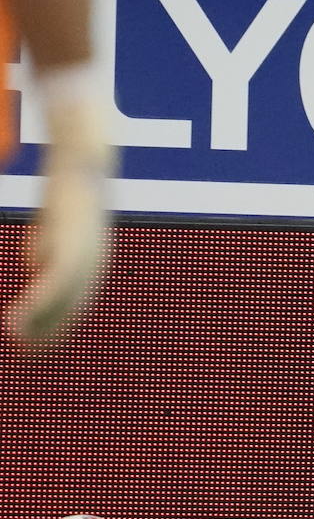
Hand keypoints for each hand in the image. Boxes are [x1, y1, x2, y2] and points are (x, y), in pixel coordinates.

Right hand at [6, 97, 111, 344]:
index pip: (76, 306)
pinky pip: (52, 286)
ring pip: (62, 305)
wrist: (83, 161)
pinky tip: (15, 322)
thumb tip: (35, 267)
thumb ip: (46, 250)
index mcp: (92, 264)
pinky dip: (36, 308)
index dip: (57, 328)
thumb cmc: (68, 192)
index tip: (38, 347)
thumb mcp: (53, 228)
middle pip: (72, 311)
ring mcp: (84, 258)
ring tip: (18, 344)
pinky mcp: (70, 248)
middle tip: (29, 356)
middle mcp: (94, 266)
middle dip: (50, 336)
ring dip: (39, 328)